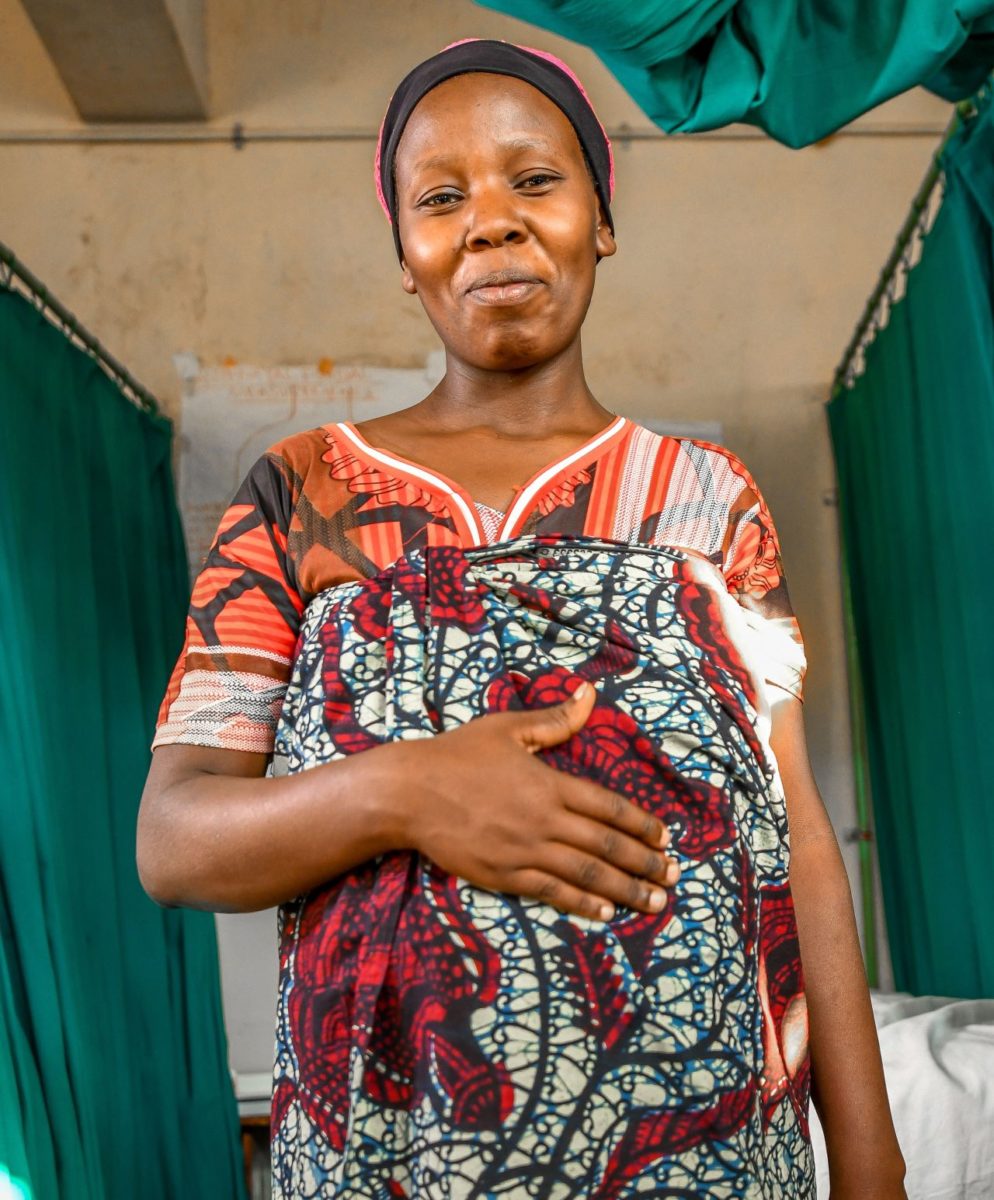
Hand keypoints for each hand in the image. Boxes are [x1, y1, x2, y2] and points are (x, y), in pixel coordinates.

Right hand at [398, 681, 680, 919]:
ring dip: (626, 889)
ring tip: (655, 900)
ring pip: (586, 874)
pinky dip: (583, 903)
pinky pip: (552, 892)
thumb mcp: (507, 729)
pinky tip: (607, 912)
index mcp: (549, 783)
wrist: (408, 793)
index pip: (608, 807)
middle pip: (606, 845)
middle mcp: (543, 819)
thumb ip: (555, 720)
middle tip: (673, 875)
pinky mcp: (504, 874)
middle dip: (645, 861)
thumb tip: (590, 694)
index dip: (641, 823)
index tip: (665, 836)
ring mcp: (525, 850)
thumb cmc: (457, 755)